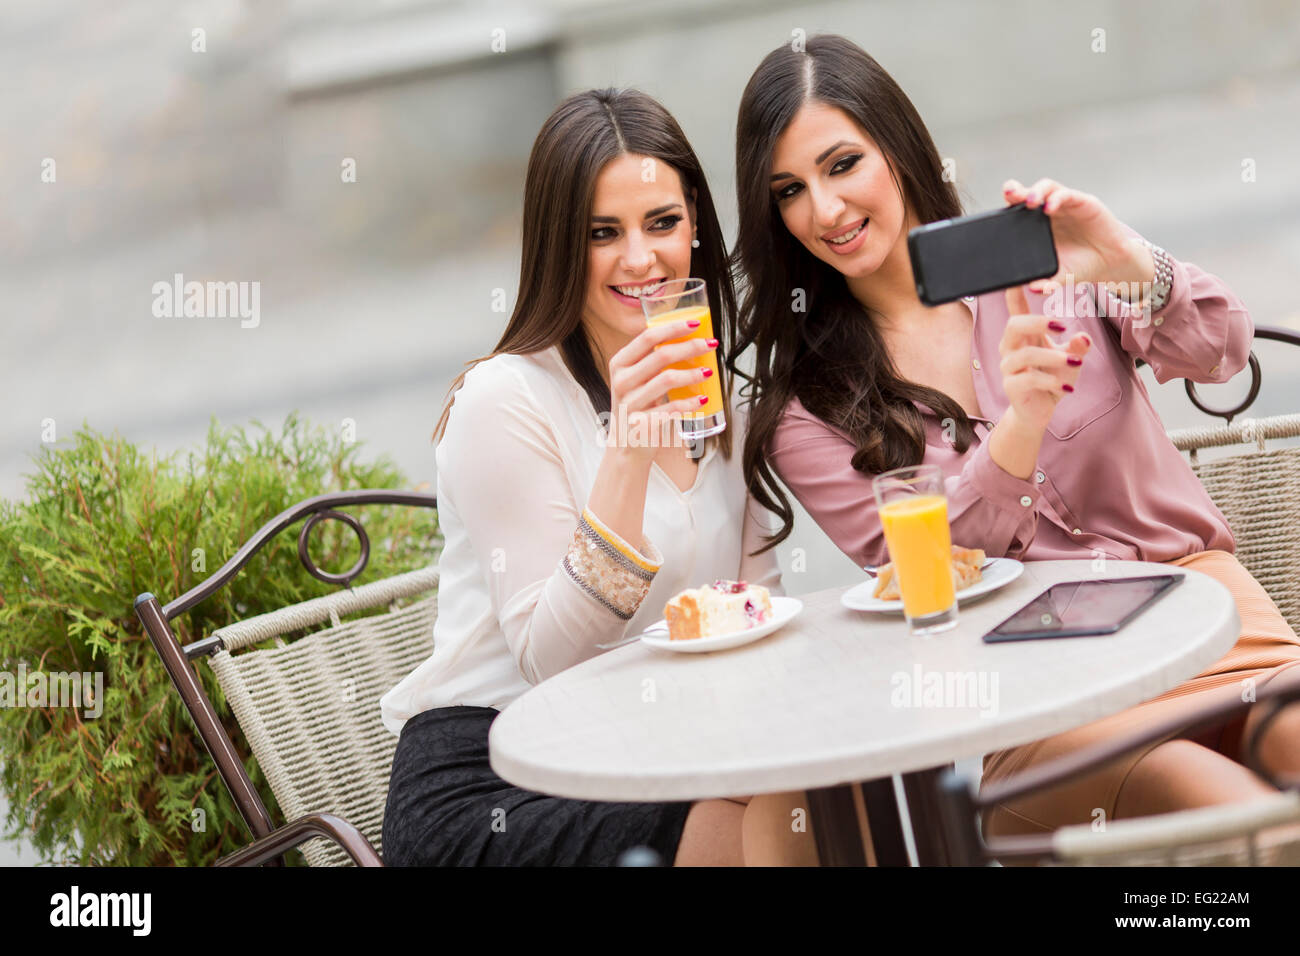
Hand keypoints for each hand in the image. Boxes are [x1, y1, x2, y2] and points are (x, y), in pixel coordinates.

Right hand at [606, 318, 715, 459]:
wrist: (626, 447)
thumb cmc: (638, 407)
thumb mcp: (637, 381)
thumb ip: (653, 362)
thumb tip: (690, 338)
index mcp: (620, 363)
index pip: (647, 337)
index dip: (673, 328)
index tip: (696, 323)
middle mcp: (621, 381)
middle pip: (661, 355)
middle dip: (690, 347)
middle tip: (711, 345)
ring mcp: (629, 403)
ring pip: (667, 379)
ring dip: (692, 374)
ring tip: (709, 373)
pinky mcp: (640, 423)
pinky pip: (670, 408)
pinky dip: (690, 403)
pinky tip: (702, 399)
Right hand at [999, 284, 1091, 434]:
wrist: (1038, 410)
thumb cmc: (1051, 377)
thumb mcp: (1070, 358)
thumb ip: (1077, 346)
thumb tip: (1083, 337)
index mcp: (1023, 335)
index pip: (1016, 308)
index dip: (1015, 291)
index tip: (1020, 275)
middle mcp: (1011, 348)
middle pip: (1014, 324)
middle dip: (1038, 322)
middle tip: (1062, 325)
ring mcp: (1009, 367)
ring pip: (1025, 354)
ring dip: (1053, 357)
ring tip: (1076, 362)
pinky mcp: (1012, 386)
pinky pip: (1029, 379)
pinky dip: (1052, 381)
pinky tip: (1068, 386)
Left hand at [1003, 178, 1150, 291]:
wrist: (1110, 262)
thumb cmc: (1080, 265)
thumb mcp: (1060, 276)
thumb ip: (1047, 282)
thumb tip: (1033, 289)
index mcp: (1037, 226)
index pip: (1017, 210)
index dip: (1006, 208)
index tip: (994, 212)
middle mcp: (1049, 212)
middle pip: (1028, 194)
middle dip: (1016, 191)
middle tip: (1009, 194)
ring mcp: (1066, 205)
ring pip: (1048, 188)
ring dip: (1037, 191)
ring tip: (1030, 202)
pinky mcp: (1084, 202)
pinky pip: (1068, 194)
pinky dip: (1058, 198)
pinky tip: (1050, 206)